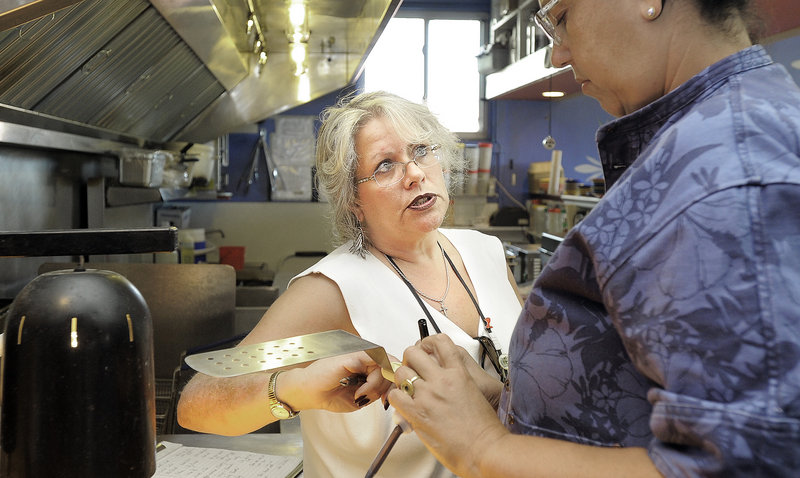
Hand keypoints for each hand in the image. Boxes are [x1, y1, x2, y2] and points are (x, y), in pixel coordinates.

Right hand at [280, 351, 392, 412]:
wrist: (308, 393)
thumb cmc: (330, 395)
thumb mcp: (360, 399)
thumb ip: (376, 391)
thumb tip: (392, 389)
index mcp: (367, 367)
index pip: (391, 368)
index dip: (395, 384)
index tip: (387, 400)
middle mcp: (365, 359)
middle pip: (391, 367)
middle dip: (388, 387)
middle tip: (376, 400)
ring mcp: (360, 355)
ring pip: (385, 365)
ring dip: (377, 386)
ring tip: (360, 396)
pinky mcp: (353, 356)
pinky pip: (374, 363)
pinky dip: (372, 381)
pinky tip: (359, 392)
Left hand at [388, 335, 508, 476]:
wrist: (484, 448)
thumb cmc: (483, 428)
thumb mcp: (474, 393)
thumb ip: (457, 382)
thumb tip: (443, 381)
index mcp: (459, 373)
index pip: (440, 342)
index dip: (428, 342)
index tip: (425, 348)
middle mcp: (442, 380)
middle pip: (413, 352)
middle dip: (409, 359)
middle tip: (411, 368)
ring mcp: (428, 395)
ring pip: (401, 372)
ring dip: (401, 379)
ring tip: (406, 388)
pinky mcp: (417, 412)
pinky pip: (395, 396)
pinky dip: (396, 398)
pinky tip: (404, 404)